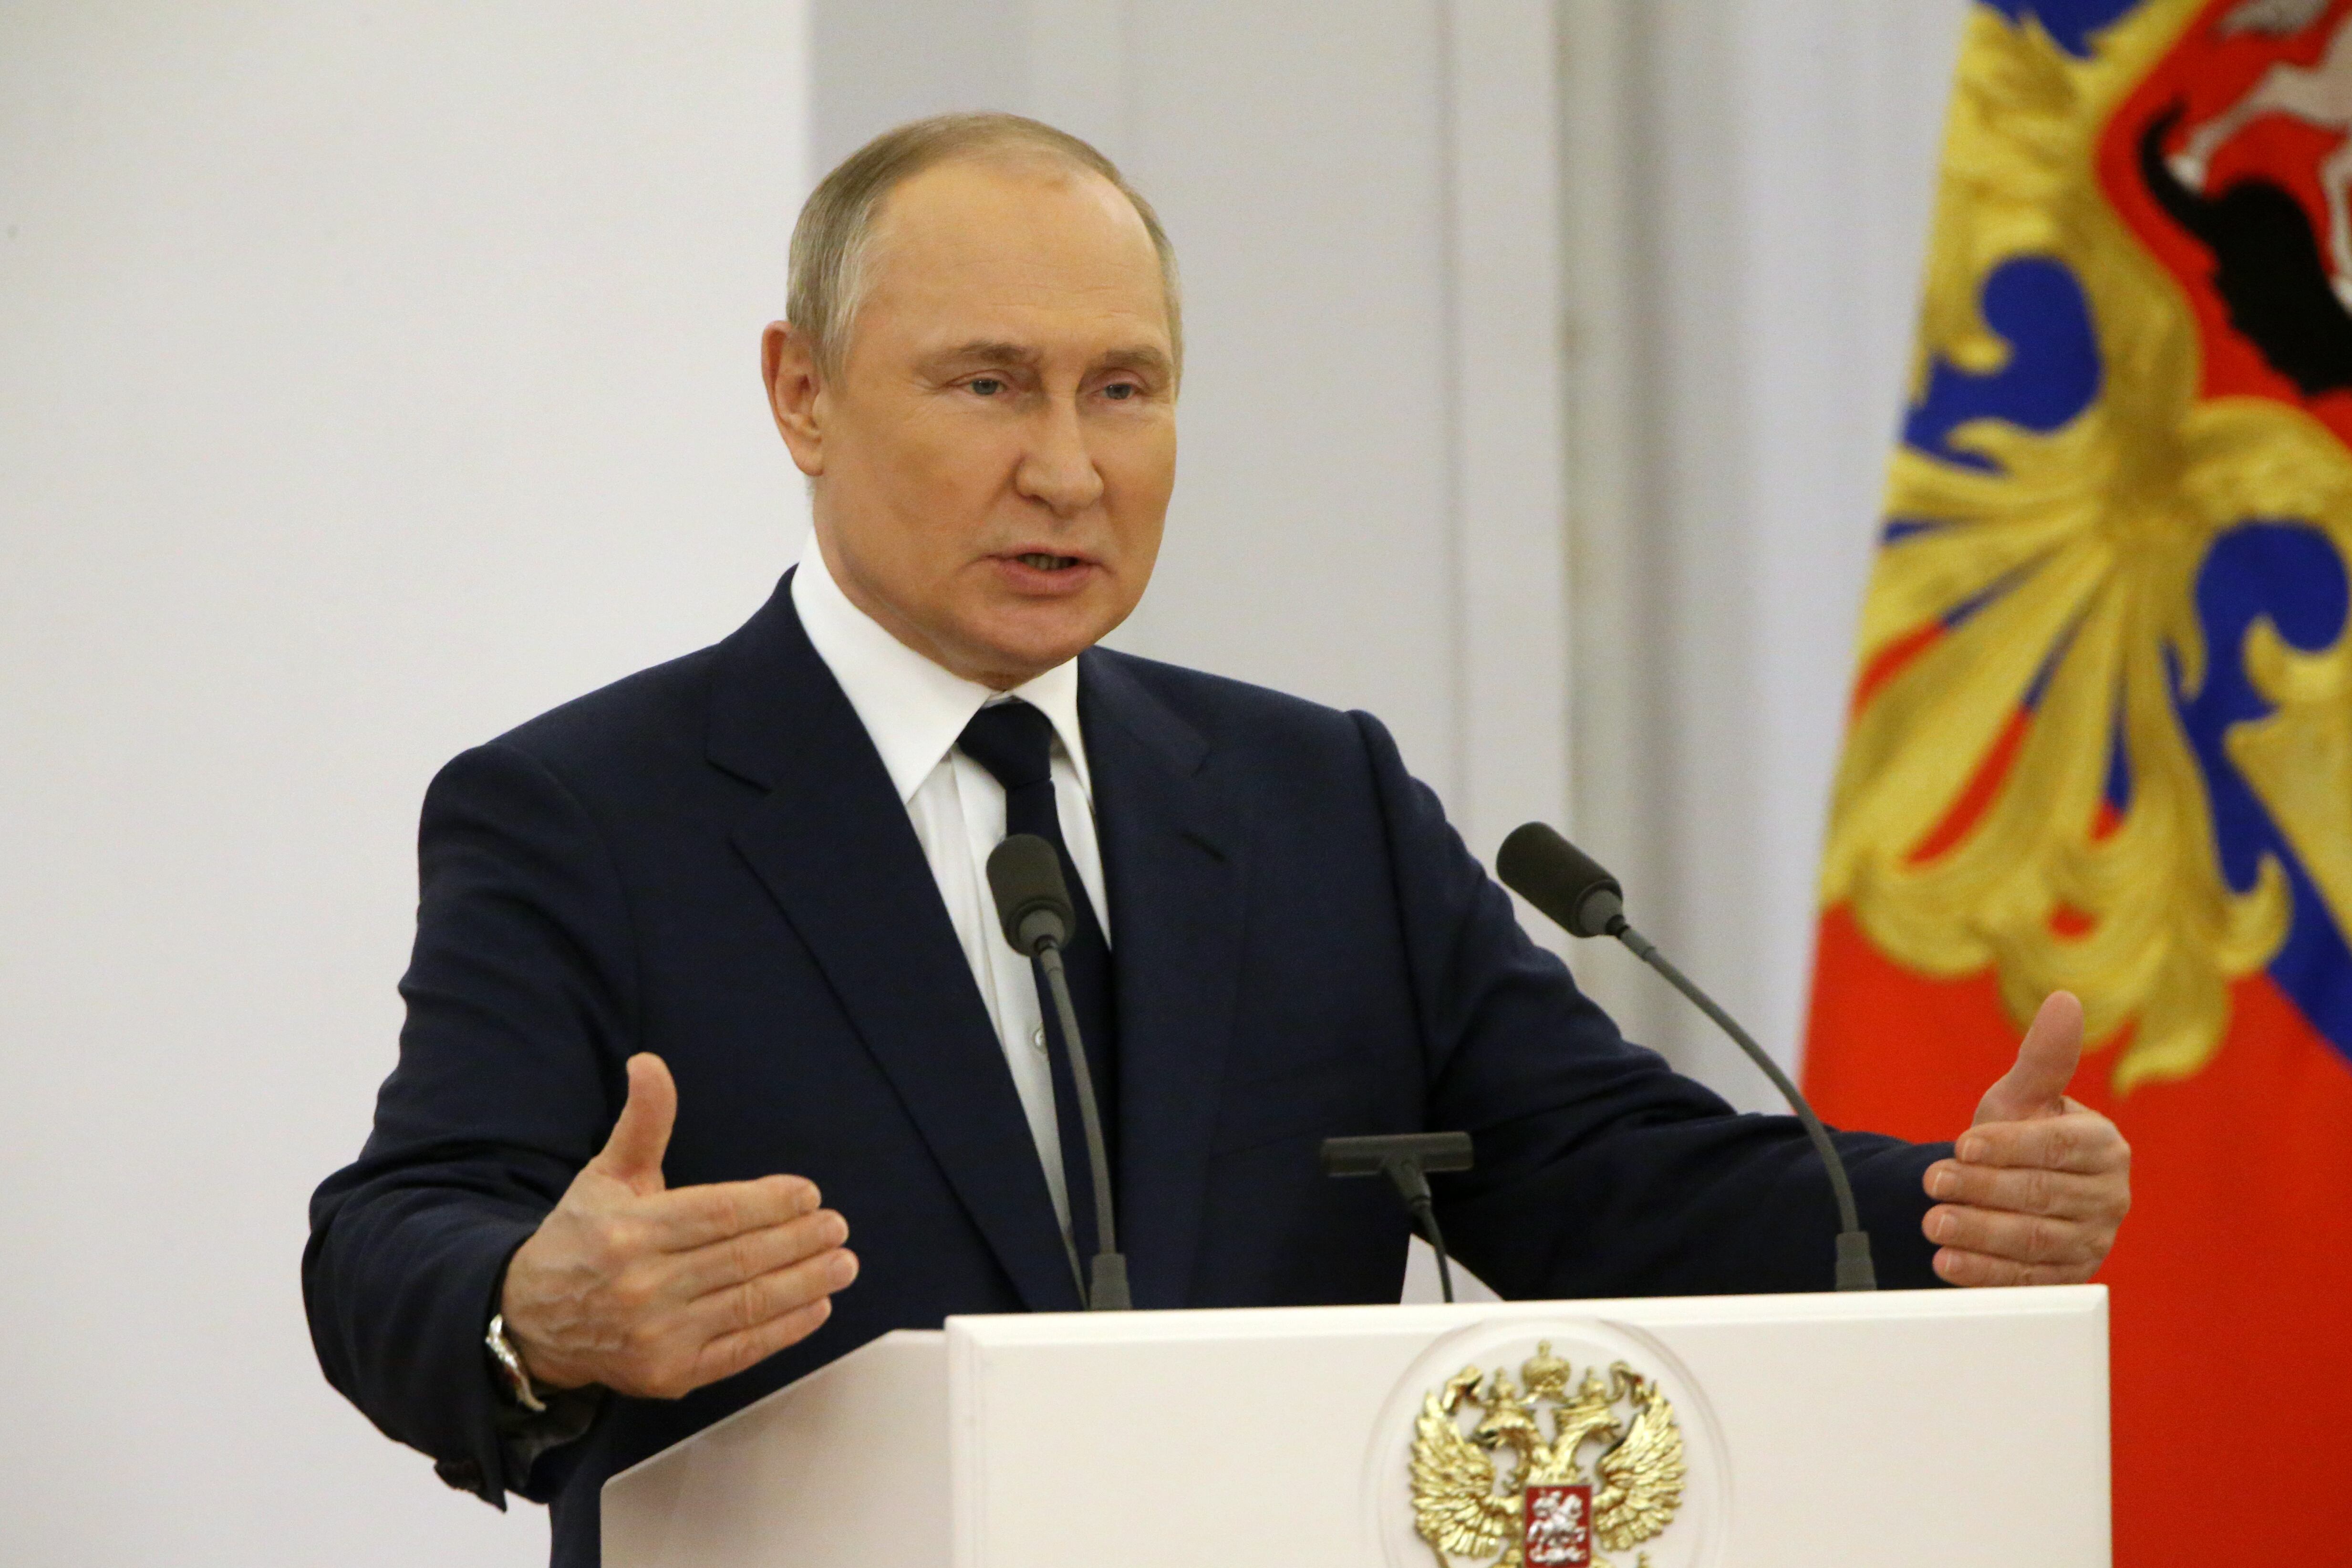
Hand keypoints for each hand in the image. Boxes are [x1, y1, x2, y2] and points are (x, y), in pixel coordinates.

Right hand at [499, 1053, 858, 1398]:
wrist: (533, 1321)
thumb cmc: (582, 1238)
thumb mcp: (607, 1174)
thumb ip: (643, 1122)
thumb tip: (650, 1063)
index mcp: (629, 1232)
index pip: (717, 1214)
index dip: (770, 1203)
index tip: (808, 1194)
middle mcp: (641, 1287)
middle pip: (740, 1258)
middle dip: (798, 1241)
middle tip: (837, 1226)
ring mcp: (656, 1337)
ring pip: (747, 1304)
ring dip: (805, 1283)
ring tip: (841, 1262)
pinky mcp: (669, 1376)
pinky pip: (740, 1351)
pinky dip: (785, 1330)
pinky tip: (817, 1306)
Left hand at [1921, 991, 2130, 1286]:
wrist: (2009, 1191)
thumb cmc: (2019, 1136)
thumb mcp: (2023, 1097)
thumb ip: (2043, 1057)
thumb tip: (2064, 1000)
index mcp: (2103, 1148)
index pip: (2057, 1147)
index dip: (2008, 1147)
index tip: (1961, 1145)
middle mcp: (2108, 1197)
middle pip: (2040, 1195)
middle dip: (1981, 1190)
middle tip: (1932, 1185)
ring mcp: (2092, 1242)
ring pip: (2033, 1241)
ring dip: (1978, 1234)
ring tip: (1932, 1224)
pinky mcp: (2067, 1279)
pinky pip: (2027, 1280)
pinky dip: (1984, 1274)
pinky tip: (1946, 1264)